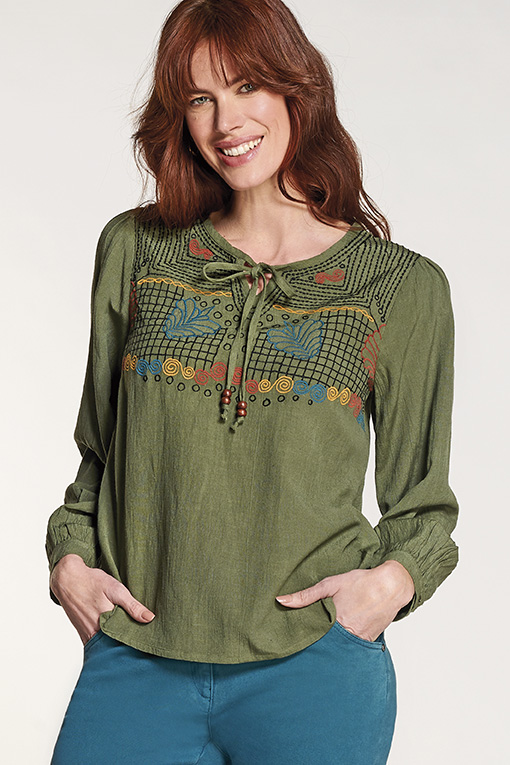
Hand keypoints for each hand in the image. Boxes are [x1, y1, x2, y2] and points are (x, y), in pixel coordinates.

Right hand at [50, 554, 154, 644]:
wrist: (68, 580)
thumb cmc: (92, 582)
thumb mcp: (116, 590)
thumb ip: (132, 606)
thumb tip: (149, 618)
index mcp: (106, 622)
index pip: (126, 640)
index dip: (137, 642)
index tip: (147, 642)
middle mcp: (94, 633)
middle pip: (115, 646)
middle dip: (127, 647)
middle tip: (140, 646)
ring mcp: (87, 635)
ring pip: (105, 647)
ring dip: (115, 646)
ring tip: (129, 644)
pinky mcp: (82, 634)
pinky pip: (95, 645)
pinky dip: (104, 644)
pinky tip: (113, 640)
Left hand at [276, 561, 414, 641]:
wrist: (391, 586)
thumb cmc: (361, 582)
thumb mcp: (330, 584)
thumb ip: (305, 595)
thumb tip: (280, 600)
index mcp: (334, 621)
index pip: (311, 637)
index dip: (302, 638)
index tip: (292, 640)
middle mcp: (347, 634)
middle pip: (324, 645)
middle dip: (315, 646)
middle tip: (303, 648)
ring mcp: (359, 641)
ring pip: (338, 649)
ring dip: (330, 646)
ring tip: (320, 646)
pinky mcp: (368, 642)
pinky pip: (353, 648)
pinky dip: (345, 646)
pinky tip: (338, 642)